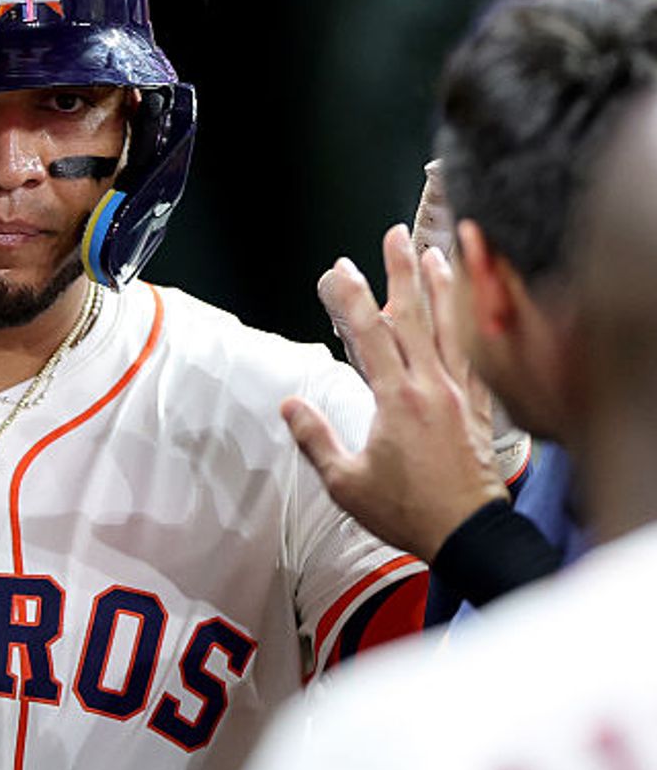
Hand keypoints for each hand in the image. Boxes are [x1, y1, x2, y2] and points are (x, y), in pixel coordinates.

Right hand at [282, 224, 506, 560]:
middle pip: (416, 316)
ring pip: (452, 328)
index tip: (340, 268)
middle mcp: (432, 387)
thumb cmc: (406, 511)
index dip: (353, 297)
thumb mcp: (346, 483)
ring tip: (437, 253)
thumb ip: (315, 438)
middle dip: (402, 271)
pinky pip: (477, 356)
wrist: (468, 535)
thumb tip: (289, 404)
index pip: (370, 334)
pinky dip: (472, 326)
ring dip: (443, 287)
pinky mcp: (480, 408)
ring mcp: (461, 394)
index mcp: (396, 400)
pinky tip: (468, 311)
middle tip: (395, 235)